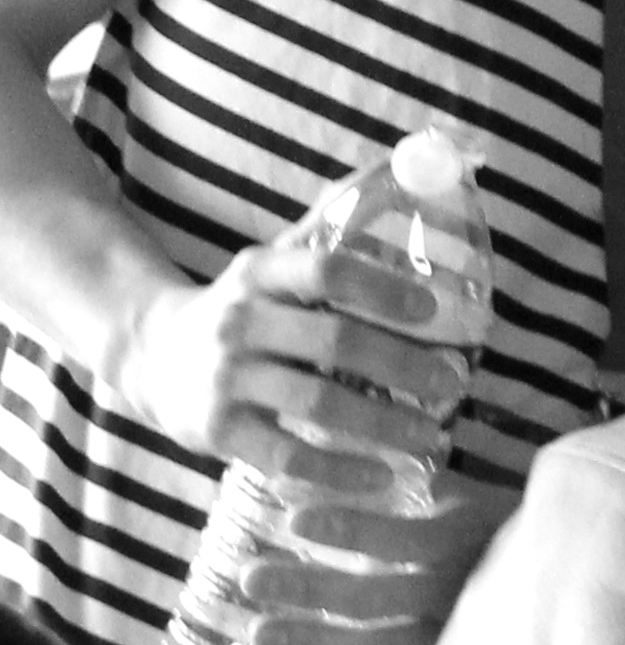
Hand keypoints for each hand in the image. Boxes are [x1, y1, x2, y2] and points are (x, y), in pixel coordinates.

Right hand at [100, 241, 464, 486]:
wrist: (147, 354)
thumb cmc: (239, 308)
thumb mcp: (271, 262)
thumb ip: (327, 227)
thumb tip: (392, 169)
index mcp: (260, 273)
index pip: (326, 270)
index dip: (383, 288)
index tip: (435, 311)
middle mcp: (239, 321)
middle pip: (335, 339)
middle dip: (405, 363)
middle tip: (457, 382)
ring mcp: (224, 378)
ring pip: (317, 401)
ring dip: (385, 423)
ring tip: (434, 436)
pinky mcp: (216, 430)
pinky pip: (287, 454)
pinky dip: (338, 469)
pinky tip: (380, 476)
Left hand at [220, 480, 522, 644]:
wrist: (577, 584)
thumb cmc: (507, 531)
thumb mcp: (474, 497)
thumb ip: (420, 483)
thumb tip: (342, 452)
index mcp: (465, 542)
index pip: (400, 540)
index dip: (348, 532)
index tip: (294, 520)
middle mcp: (458, 594)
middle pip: (375, 599)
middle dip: (309, 591)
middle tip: (249, 580)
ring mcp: (453, 640)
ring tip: (258, 636)